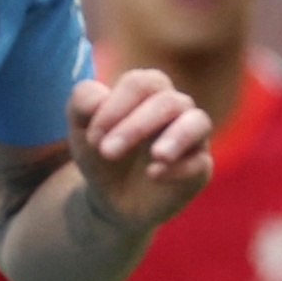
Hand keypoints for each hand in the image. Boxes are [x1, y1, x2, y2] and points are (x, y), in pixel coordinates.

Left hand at [68, 66, 213, 235]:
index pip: (140, 84)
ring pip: (197, 121)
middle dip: (136, 126)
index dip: (116, 106)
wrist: (111, 196)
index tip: (92, 138)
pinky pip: (200, 161)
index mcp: (147, 90)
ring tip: (157, 155)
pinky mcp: (200, 167)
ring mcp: (192, 136)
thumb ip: (83, 102)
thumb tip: (100, 97)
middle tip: (107, 152)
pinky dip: (180, 167)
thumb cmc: (100, 153)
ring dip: (177, 137)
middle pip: (167, 102)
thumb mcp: (82, 127)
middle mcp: (175, 107)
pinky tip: (154, 175)